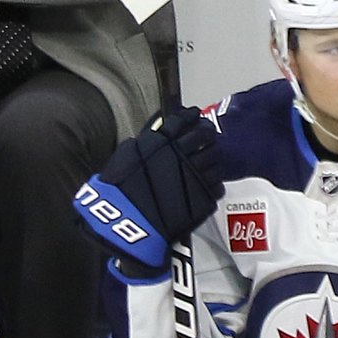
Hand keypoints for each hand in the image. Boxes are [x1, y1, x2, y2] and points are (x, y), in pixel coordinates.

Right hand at [72, 105, 222, 273]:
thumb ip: (145, 141)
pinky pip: (217, 184)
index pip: (183, 120)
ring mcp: (195, 176)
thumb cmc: (120, 191)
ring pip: (215, 158)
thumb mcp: (126, 156)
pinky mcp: (203, 197)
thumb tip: (157, 133)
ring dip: (214, 155)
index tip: (194, 115)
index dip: (191, 115)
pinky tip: (208, 180)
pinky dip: (214, 180)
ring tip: (210, 156)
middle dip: (207, 131)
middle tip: (206, 133)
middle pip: (204, 134)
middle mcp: (181, 155)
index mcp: (161, 142)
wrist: (128, 222)